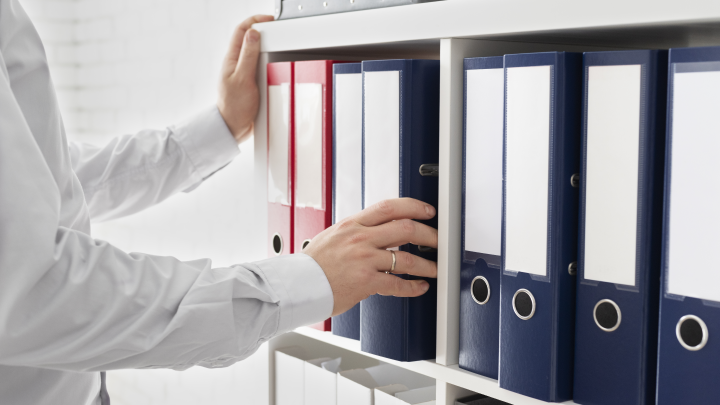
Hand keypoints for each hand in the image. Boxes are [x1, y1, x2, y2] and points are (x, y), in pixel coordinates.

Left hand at [217, 15, 273, 143]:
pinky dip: (270, 63)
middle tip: (278, 30)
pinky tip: (276, 66)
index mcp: (232, 59)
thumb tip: (253, 33)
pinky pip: (262, 67)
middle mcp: (237, 64)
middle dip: (264, 32)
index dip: (255, 21)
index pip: (241, 31)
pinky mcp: (252, 83)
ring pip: (258, 54)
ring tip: (279, 46)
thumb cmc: (234, 107)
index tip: (269, 20)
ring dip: (268, 49)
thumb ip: (248, 55)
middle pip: (251, 40)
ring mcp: (245, 73)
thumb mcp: (243, 78)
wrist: (234, 128)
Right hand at [304, 198, 438, 316]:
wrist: (297, 285)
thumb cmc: (313, 264)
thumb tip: (380, 229)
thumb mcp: (334, 236)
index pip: (389, 207)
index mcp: (353, 224)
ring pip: (407, 258)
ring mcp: (364, 260)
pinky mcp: (366, 282)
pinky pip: (397, 284)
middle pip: (405, 229)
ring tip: (435, 268)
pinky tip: (419, 287)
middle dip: (429, 234)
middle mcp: (360, 239)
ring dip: (427, 264)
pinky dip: (413, 287)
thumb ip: (358, 231)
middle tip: (438, 240)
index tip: (427, 211)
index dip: (414, 206)